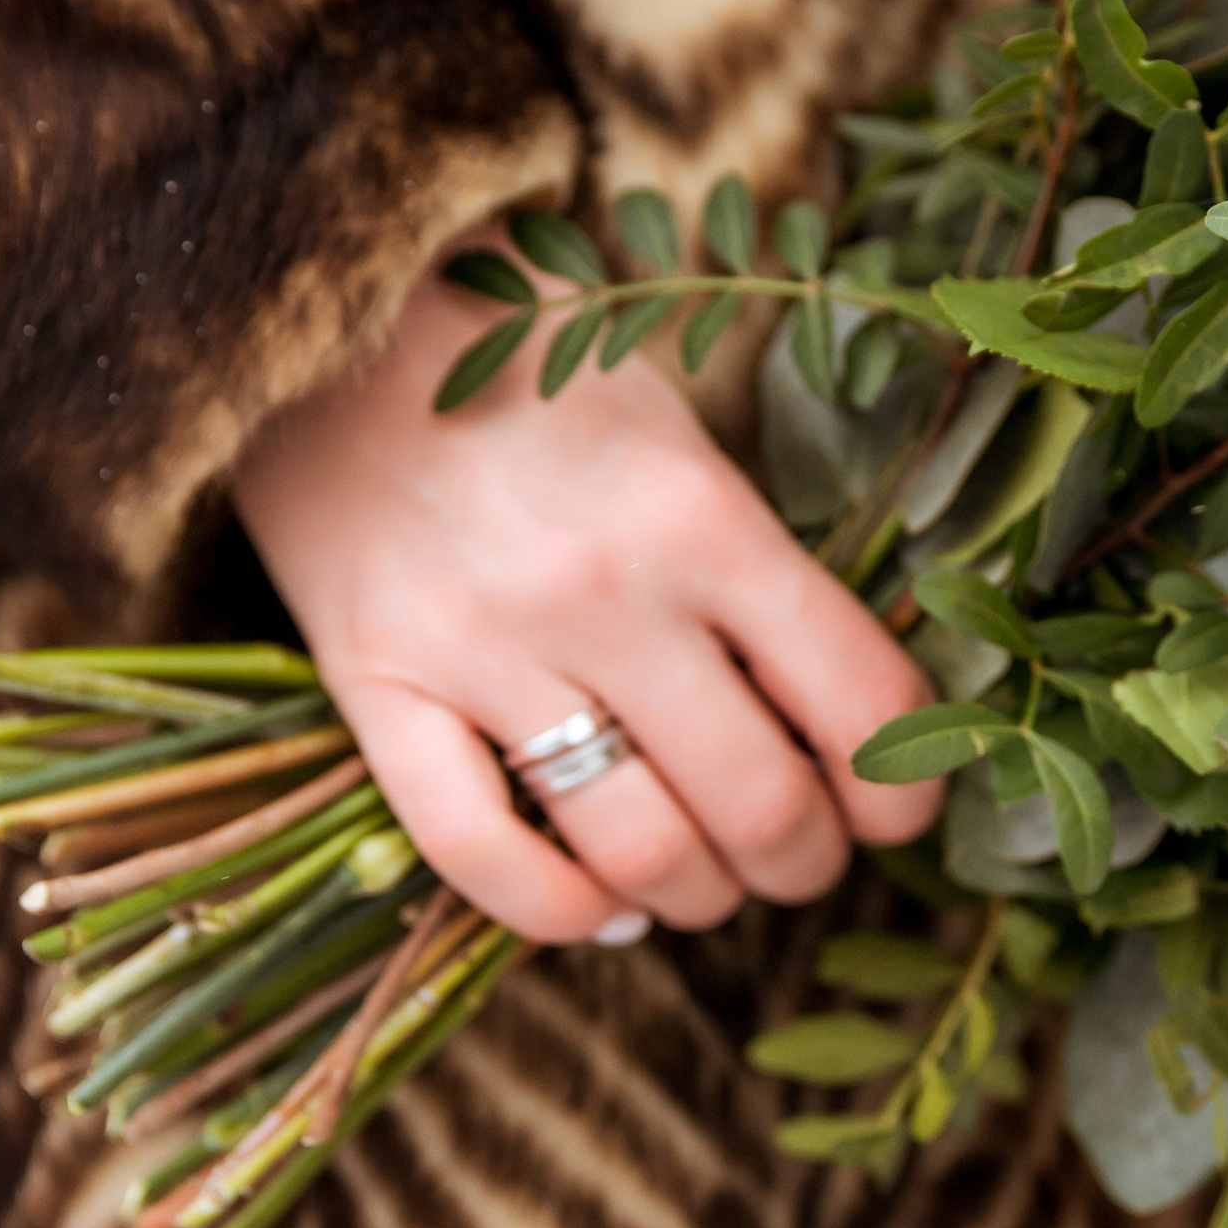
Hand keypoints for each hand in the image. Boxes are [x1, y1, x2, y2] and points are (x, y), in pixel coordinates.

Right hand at [233, 275, 944, 945]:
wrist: (328, 315)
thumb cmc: (531, 370)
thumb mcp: (679, 429)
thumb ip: (755, 560)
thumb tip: (841, 716)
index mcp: (703, 515)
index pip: (859, 701)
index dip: (899, 790)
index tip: (892, 811)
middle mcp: (605, 591)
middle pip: (759, 804)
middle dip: (803, 861)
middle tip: (796, 853)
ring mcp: (482, 647)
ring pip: (639, 851)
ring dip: (697, 896)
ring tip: (702, 881)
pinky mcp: (375, 686)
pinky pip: (479, 856)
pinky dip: (561, 912)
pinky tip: (599, 906)